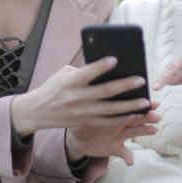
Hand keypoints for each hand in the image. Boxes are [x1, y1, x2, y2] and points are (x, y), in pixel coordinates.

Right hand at [11, 57, 159, 160]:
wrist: (36, 112)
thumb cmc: (53, 88)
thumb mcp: (64, 74)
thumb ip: (84, 71)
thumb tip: (107, 67)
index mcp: (70, 82)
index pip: (87, 73)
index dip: (101, 66)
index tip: (116, 59)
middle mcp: (77, 98)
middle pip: (105, 92)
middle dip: (125, 86)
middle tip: (142, 80)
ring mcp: (82, 112)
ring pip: (110, 110)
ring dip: (130, 106)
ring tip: (145, 101)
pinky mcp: (85, 123)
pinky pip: (107, 122)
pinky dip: (122, 118)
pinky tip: (135, 114)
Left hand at [66, 101, 160, 164]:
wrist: (78, 137)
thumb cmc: (82, 119)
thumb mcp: (83, 110)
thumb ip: (88, 102)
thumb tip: (83, 88)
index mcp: (115, 112)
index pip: (130, 106)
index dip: (142, 104)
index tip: (153, 102)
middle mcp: (121, 122)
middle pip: (137, 118)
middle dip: (148, 116)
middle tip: (158, 116)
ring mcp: (120, 135)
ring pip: (135, 132)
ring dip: (145, 131)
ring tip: (154, 129)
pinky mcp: (116, 148)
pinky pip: (125, 154)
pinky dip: (128, 158)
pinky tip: (130, 162)